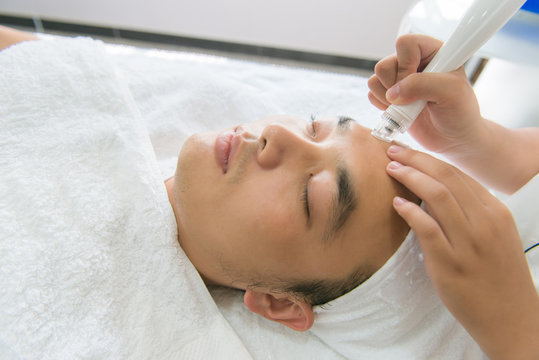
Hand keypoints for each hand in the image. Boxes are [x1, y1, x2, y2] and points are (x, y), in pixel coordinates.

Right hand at [368, 34, 485, 154]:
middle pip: (384, 64)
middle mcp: (413, 62)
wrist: (453, 139)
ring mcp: (400, 80)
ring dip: (388, 98)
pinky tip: (401, 113)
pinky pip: (372, 95)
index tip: (418, 83)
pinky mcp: (390, 96)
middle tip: (414, 99)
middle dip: (395, 85)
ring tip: (409, 108)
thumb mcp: (452, 93)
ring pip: (375, 80)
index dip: (406, 64)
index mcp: (432, 51)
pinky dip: (382, 107)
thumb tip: (394, 93)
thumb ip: (423, 85)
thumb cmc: (460, 113)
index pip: (406, 43)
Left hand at [385, 144, 538, 359]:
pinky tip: (397, 204)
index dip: (429, 159)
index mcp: (495, 212)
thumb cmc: (497, 274)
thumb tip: (435, 191)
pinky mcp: (451, 265)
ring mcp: (469, 244)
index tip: (408, 152)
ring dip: (410, 177)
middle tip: (393, 151)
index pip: (458, 174)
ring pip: (438, 196)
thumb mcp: (494, 236)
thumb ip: (470, 212)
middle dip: (416, 159)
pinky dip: (410, 212)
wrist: (511, 317)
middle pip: (446, 177)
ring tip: (392, 170)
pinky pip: (427, 229)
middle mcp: (485, 223)